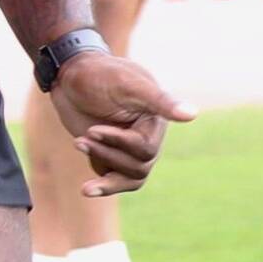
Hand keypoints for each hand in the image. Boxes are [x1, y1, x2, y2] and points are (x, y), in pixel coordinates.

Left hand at [47, 51, 192, 194]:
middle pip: (137, 167)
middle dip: (107, 153)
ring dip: (103, 166)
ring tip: (78, 144)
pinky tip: (86, 187)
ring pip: (128, 178)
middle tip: (82, 137)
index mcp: (155, 121)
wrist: (70, 75)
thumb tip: (192, 114)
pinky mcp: (112, 157)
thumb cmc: (101, 74)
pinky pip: (114, 181)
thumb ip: (160, 101)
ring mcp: (129, 149)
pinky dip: (101, 184)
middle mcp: (147, 137)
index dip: (119, 143)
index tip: (93, 130)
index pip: (146, 149)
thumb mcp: (128, 84)